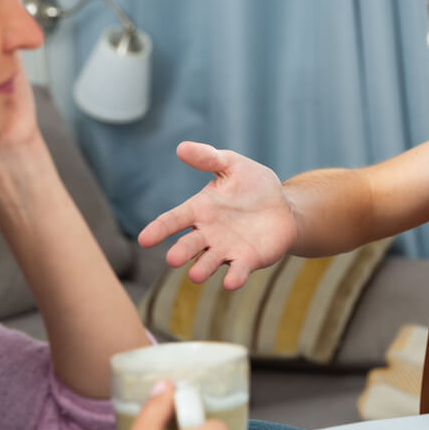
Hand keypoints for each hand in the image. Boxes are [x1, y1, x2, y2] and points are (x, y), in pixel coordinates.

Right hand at [138, 142, 298, 287]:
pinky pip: (237, 270)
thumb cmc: (254, 185)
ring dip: (202, 269)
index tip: (144, 239)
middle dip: (181, 252)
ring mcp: (226, 249)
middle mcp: (208, 233)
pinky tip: (231, 282)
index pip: (173, 220)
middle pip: (189, 245)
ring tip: (196, 274)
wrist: (284, 207)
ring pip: (209, 262)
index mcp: (200, 209)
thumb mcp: (232, 165)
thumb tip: (181, 147)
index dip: (159, 229)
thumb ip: (208, 158)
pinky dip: (234, 277)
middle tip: (173, 259)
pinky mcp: (247, 260)